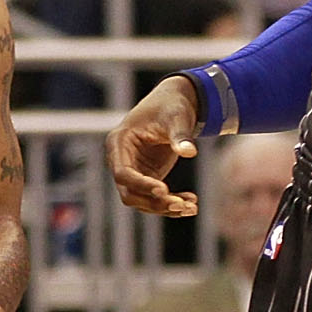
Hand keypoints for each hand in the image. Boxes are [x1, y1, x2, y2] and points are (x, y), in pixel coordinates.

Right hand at [107, 77, 203, 217]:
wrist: (175, 104)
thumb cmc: (171, 106)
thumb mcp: (176, 118)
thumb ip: (180, 136)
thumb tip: (190, 152)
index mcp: (119, 142)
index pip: (123, 173)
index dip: (141, 185)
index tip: (163, 190)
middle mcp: (121, 159)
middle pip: (129, 192)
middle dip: (154, 202)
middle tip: (181, 205)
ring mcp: (133, 170)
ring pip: (142, 200)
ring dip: (165, 207)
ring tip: (191, 207)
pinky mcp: (146, 176)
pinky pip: (155, 197)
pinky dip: (172, 202)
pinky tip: (192, 203)